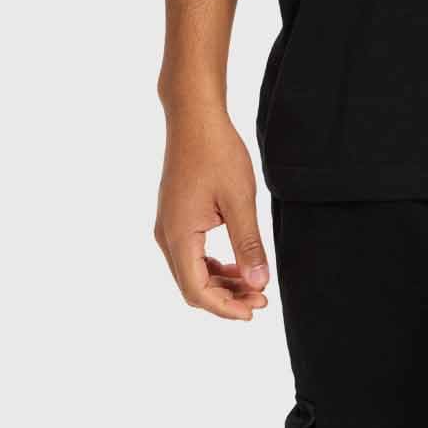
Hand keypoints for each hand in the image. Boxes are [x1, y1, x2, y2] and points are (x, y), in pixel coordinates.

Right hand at [153, 102, 270, 320]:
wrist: (194, 117)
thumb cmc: (217, 152)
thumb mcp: (240, 199)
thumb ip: (248, 243)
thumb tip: (259, 282)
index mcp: (178, 235)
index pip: (197, 290)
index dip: (226, 307)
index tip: (255, 310)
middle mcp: (166, 236)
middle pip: (192, 285)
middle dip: (226, 298)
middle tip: (261, 299)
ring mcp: (168, 226)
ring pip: (191, 271)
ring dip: (220, 282)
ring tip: (253, 283)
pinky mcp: (175, 216)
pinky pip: (190, 253)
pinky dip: (212, 265)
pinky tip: (236, 262)